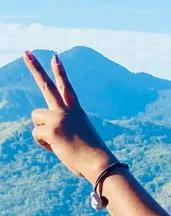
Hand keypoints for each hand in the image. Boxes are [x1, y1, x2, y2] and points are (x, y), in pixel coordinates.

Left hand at [24, 51, 114, 182]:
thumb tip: (44, 134)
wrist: (100, 163)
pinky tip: (58, 148)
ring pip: (36, 118)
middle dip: (36, 68)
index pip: (67, 88)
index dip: (60, 72)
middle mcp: (67, 111)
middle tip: (26, 53)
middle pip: (47, 85)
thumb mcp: (79, 138)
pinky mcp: (51, 129)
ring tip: (59, 142)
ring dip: (42, 131)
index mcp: (77, 112)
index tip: (55, 57)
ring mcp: (59, 118)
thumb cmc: (92, 157)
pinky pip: (36, 134)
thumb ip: (63, 129)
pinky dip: (44, 144)